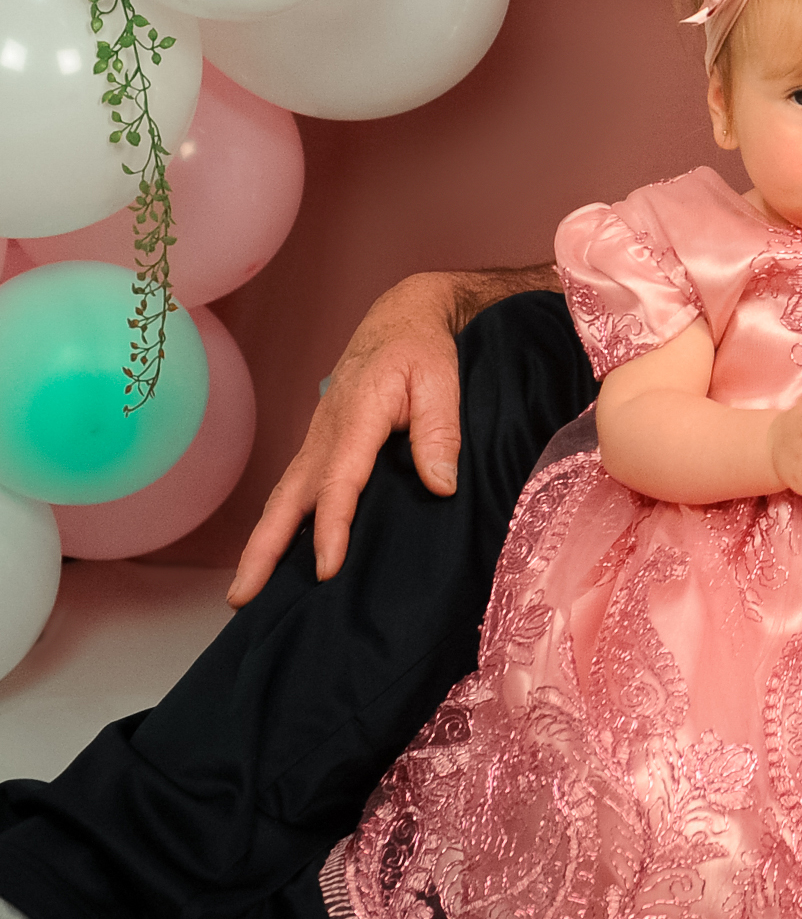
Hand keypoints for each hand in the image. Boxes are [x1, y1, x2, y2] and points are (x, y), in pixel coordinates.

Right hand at [230, 273, 467, 605]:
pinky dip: (278, 525)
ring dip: (261, 544)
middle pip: (286, 499)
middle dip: (262, 549)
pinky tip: (275, 555)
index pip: (339, 482)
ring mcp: (317, 442)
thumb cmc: (422, 351)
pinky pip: (295, 491)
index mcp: (355, 419)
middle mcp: (325, 435)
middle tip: (242, 597)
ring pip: (282, 499)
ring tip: (243, 593)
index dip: (331, 526)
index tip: (327, 568)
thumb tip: (440, 486)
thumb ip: (441, 433)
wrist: (399, 320)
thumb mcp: (442, 382)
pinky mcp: (320, 448)